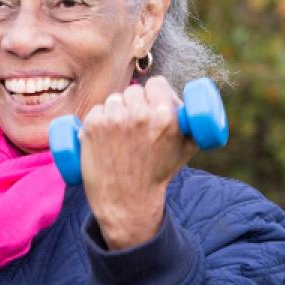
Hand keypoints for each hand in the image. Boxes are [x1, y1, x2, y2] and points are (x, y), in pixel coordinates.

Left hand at [80, 76, 195, 248]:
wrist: (128, 202)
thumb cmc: (158, 174)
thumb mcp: (186, 148)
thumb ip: (193, 123)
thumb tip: (189, 102)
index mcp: (164, 116)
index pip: (156, 83)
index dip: (154, 93)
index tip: (151, 103)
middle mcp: (139, 115)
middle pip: (133, 91)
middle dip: (135, 104)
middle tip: (135, 124)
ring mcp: (113, 120)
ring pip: (114, 99)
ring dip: (116, 111)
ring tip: (120, 135)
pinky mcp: (92, 126)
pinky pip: (96, 110)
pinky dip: (99, 121)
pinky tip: (104, 138)